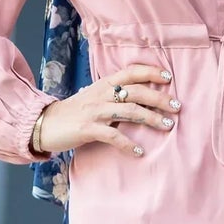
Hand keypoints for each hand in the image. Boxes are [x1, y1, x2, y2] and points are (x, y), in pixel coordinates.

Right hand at [36, 61, 179, 157]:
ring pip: (129, 111)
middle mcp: (101, 94)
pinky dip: (128, 144)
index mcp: (104, 84)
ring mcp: (95, 111)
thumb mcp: (94, 97)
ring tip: (168, 126)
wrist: (46, 124)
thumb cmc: (74, 112)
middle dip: (160, 98)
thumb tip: (140, 96)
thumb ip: (114, 95)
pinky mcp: (88, 129)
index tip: (169, 76)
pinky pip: (113, 136)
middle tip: (177, 106)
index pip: (130, 72)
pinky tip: (139, 151)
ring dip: (152, 118)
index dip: (150, 71)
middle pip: (136, 91)